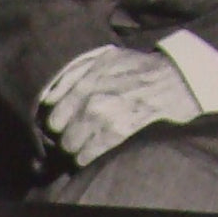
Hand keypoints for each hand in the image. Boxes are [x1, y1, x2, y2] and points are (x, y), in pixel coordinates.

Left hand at [42, 47, 200, 166]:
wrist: (168, 81)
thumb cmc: (133, 67)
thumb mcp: (99, 59)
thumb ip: (71, 75)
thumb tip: (49, 97)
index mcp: (83, 85)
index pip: (54, 117)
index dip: (55, 123)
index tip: (60, 125)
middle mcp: (89, 105)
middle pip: (61, 135)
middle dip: (64, 137)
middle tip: (70, 136)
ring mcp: (103, 122)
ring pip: (72, 148)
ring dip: (74, 149)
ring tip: (79, 146)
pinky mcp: (117, 136)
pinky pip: (89, 156)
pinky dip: (85, 158)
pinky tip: (88, 155)